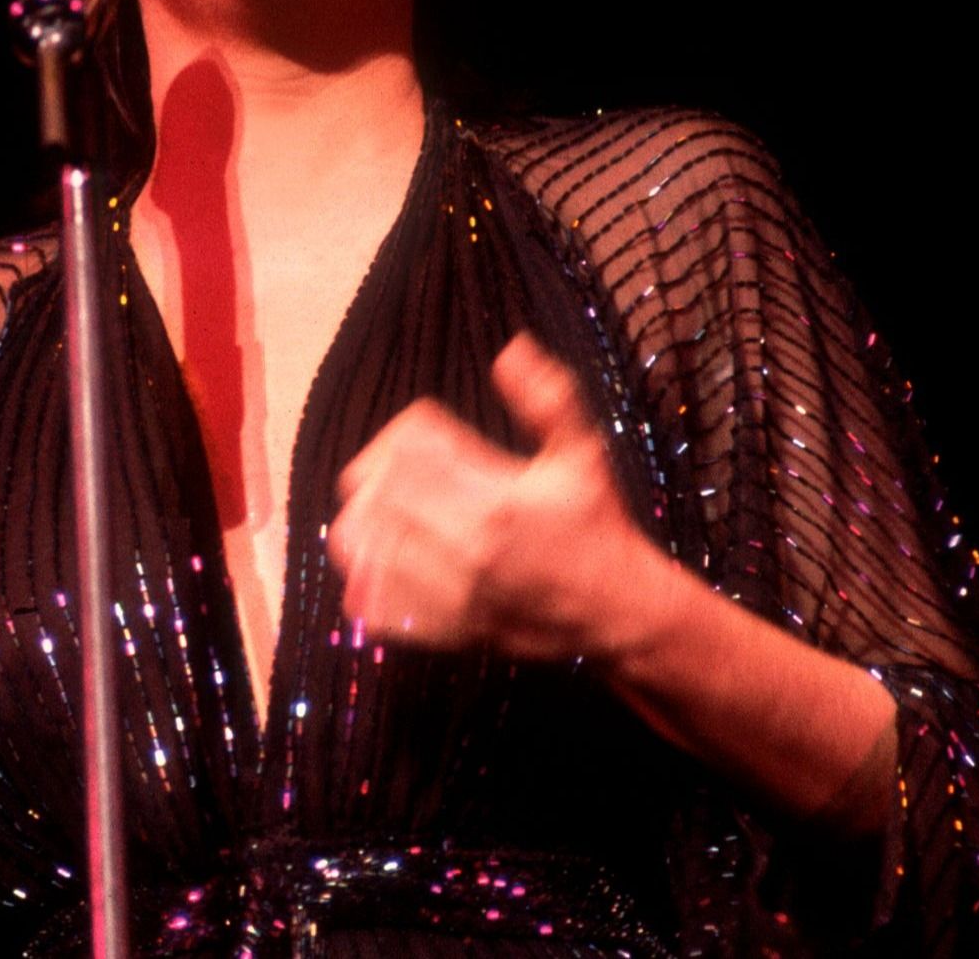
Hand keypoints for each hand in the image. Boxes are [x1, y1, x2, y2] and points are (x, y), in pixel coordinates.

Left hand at [329, 333, 683, 664]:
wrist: (615, 613)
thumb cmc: (597, 525)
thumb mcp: (582, 454)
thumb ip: (549, 400)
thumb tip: (511, 349)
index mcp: (498, 501)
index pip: (409, 448)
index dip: (404, 433)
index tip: (423, 436)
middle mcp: (470, 549)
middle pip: (376, 493)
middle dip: (379, 472)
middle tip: (397, 469)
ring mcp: (452, 596)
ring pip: (363, 547)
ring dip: (364, 522)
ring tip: (384, 510)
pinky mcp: (443, 629)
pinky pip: (373, 605)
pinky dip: (365, 581)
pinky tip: (381, 561)